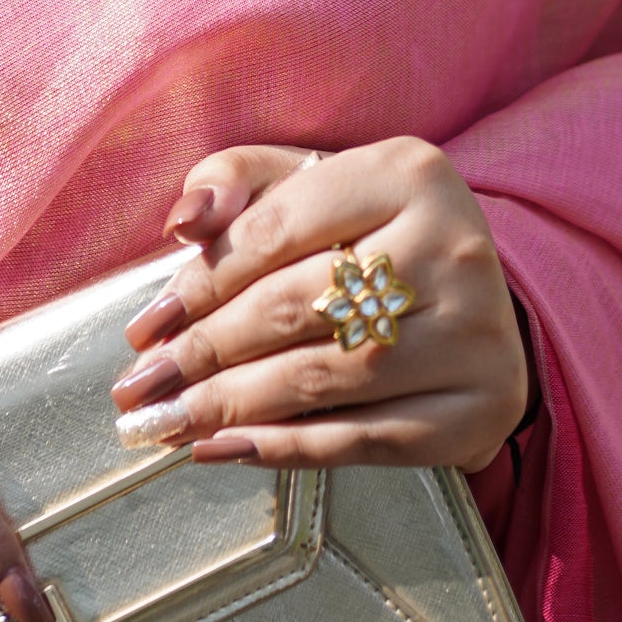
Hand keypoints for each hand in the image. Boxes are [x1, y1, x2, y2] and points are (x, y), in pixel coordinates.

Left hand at [110, 140, 528, 472]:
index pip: (276, 229)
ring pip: (323, 378)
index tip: (146, 326)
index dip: (200, 282)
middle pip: (295, 307)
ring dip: (230, 407)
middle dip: (203, 352)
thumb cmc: (370, 230)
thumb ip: (237, 180)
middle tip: (142, 386)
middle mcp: (452, 247)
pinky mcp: (479, 408)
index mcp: (406, 173)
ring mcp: (474, 333)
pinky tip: (226, 447)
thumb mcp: (308, 179)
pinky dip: (285, 449)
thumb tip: (185, 221)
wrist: (478, 295)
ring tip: (168, 420)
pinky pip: (364, 439)